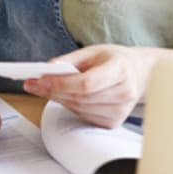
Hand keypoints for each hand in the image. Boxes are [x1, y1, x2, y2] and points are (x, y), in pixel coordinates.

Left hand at [22, 45, 157, 128]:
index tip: (42, 80)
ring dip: (59, 99)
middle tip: (33, 83)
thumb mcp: (94, 51)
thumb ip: (70, 59)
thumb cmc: (115, 61)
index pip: (87, 83)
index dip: (62, 84)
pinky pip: (84, 116)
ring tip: (45, 88)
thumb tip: (48, 68)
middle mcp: (123, 92)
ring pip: (79, 109)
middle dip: (53, 91)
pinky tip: (66, 96)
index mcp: (120, 70)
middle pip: (80, 98)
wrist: (139, 74)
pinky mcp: (113, 122)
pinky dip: (71, 106)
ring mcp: (120, 111)